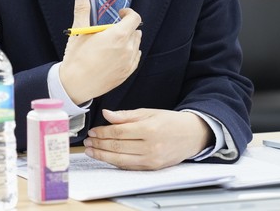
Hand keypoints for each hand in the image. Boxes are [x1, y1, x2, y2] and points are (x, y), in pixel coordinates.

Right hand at [59, 0, 141, 103]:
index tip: (120, 13)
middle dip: (126, 27)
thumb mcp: (79, 32)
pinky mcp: (127, 73)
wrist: (76, 85)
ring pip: (136, 45)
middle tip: (110, 30)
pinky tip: (116, 55)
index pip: (135, 19)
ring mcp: (129, 62)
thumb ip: (82, 10)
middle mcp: (127, 49)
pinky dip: (129, 53)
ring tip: (112, 43)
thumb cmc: (77, 58)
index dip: (129, 13)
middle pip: (136, 31)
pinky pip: (135, 58)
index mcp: (118, 36)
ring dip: (128, 40)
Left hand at [83, 108, 212, 169]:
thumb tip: (106, 114)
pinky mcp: (152, 168)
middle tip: (88, 141)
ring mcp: (152, 160)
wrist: (191, 135)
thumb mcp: (148, 112)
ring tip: (91, 150)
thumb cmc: (169, 121)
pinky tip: (106, 157)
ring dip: (103, 156)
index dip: (102, 132)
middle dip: (99, 144)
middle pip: (118, 147)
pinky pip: (129, 167)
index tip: (92, 131)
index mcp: (149, 129)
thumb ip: (126, 115)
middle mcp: (151, 147)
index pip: (119, 132)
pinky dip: (115, 162)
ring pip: (121, 160)